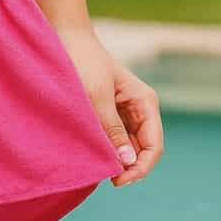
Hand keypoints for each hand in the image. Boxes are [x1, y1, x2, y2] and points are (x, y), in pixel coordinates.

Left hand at [55, 25, 164, 187]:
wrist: (67, 39)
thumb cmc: (84, 63)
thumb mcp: (97, 97)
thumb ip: (112, 128)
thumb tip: (127, 162)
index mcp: (145, 102)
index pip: (153, 146)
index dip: (141, 168)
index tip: (119, 181)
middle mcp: (140, 109)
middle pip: (143, 150)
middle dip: (130, 167)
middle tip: (108, 180)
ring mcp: (126, 112)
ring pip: (129, 148)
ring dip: (119, 160)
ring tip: (99, 169)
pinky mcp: (111, 113)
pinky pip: (115, 139)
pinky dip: (108, 150)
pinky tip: (95, 156)